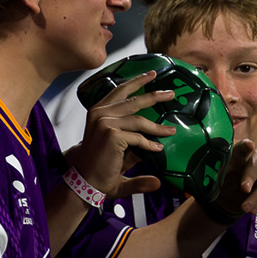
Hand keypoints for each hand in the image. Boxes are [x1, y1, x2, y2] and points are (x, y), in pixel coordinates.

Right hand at [70, 71, 176, 197]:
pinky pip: (139, 138)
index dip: (136, 81)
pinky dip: (150, 144)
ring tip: (171, 130)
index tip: (151, 74)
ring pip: (140, 121)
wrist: (85, 182)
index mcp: (98, 111)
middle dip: (154, 95)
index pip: (119, 91)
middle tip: (171, 93)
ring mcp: (105, 123)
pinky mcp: (112, 135)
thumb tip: (159, 142)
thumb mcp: (118, 147)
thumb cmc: (99, 165)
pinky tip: (157, 148)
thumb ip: (135, 141)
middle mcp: (99, 113)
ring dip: (158, 127)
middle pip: (133, 100)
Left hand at [210, 139, 256, 217]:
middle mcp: (256, 158)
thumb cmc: (220, 182)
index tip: (249, 145)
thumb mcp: (213, 177)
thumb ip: (212, 172)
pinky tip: (253, 210)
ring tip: (245, 209)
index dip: (246, 145)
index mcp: (239, 153)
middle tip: (244, 189)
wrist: (228, 197)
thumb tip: (205, 173)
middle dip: (251, 176)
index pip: (243, 146)